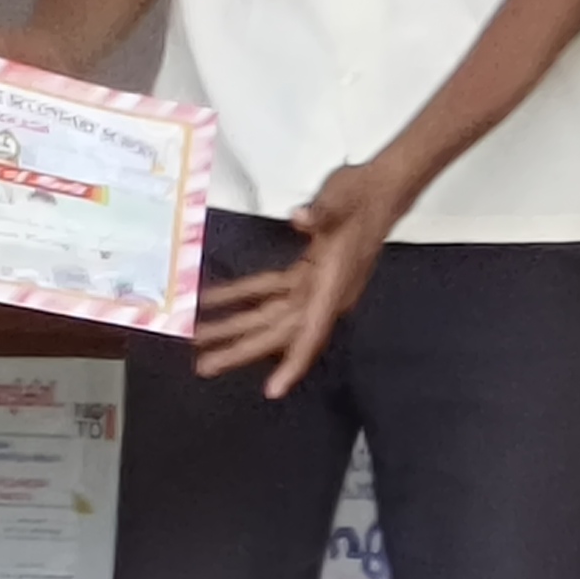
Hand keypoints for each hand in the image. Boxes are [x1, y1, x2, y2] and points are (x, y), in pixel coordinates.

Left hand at [192, 156, 414, 395]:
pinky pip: (268, 289)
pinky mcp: (306, 271)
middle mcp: (322, 294)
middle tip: (205, 365)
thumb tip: (301, 218)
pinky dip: (241, 294)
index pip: (312, 332)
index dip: (294, 363)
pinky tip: (212, 300)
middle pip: (278, 332)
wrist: (380, 188)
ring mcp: (313, 285)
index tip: (273, 390)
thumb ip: (322, 213)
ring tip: (199, 337)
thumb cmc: (364, 198)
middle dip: (241, 349)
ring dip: (234, 326)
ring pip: (268, 314)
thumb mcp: (342, 201)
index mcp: (333, 286)